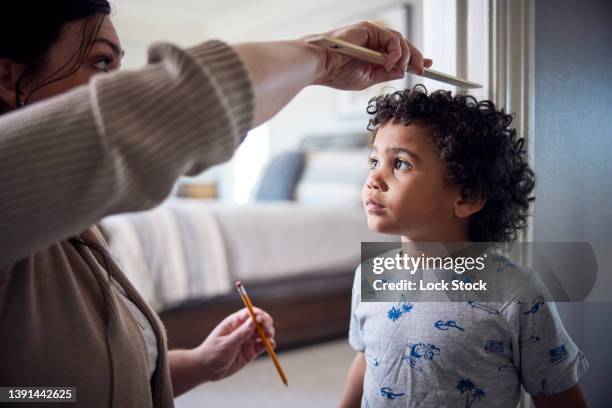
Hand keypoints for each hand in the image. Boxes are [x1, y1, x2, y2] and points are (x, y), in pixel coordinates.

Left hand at [192, 307, 275, 381]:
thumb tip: (253, 320)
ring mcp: (247, 340)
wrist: (207, 370)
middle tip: (268, 331)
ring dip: (269, 334)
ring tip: (269, 338)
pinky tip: (271, 346)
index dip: (258, 314)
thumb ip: (240, 334)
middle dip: (266, 324)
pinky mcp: (251, 351)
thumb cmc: (212, 353)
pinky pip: (263, 345)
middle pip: (259, 322)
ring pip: (263, 333)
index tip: (263, 320)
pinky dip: (269, 344)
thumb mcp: (226, 344)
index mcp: (234, 322)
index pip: (249, 312)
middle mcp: (242, 329)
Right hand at [311, 21, 432, 89]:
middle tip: (423, 70)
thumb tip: (402, 71)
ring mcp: (372, 34)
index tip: (428, 66)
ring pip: (400, 41)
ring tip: (400, 68)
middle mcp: (374, 41)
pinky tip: (390, 62)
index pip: (400, 53)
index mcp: (373, 53)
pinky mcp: (369, 30)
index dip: (416, 59)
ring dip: (405, 56)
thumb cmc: (336, 73)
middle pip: (404, 46)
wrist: (321, 67)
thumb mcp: (367, 78)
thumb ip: (385, 74)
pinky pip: (391, 38)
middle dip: (417, 57)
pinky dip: (395, 51)